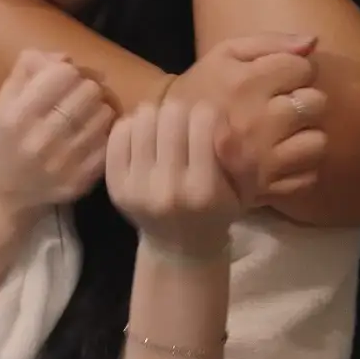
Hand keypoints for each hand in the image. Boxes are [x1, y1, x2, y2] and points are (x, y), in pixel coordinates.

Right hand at [0, 50, 116, 214]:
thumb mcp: (4, 102)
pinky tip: (93, 134)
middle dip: (86, 88)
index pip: (63, 73)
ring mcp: (64, 162)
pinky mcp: (82, 179)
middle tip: (80, 96)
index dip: (67, 70)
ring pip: (104, 114)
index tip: (64, 79)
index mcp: (17, 116)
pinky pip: (110, 141)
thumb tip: (65, 57)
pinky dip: (105, 133)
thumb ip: (28, 70)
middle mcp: (40, 139)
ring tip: (87, 114)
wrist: (7, 193)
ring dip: (99, 109)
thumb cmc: (6, 140)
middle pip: (88, 91)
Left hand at [106, 100, 239, 258]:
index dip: (210, 115)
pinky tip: (145, 139)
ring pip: (144, 117)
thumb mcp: (245, 191)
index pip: (204, 120)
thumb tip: (223, 127)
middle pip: (172, 113)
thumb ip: (243, 159)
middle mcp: (168, 188)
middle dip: (184, 113)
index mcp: (204, 190)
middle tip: (186, 127)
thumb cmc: (217, 211)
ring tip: (165, 131)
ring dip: (158, 117)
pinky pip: (119, 132)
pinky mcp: (114, 184)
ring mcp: (136, 186)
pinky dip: (133, 127)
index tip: (211, 125)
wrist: (178, 246)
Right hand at [174, 33, 327, 207]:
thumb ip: (270, 43)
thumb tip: (313, 43)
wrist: (168, 143)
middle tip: (283, 106)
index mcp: (243, 85)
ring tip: (286, 133)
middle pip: (315, 103)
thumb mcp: (224, 55)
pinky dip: (301, 167)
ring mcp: (261, 160)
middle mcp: (255, 122)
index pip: (302, 68)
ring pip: (317, 142)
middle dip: (304, 101)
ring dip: (306, 135)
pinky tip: (282, 158)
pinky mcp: (265, 188)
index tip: (279, 78)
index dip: (294, 70)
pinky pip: (308, 176)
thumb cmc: (202, 90)